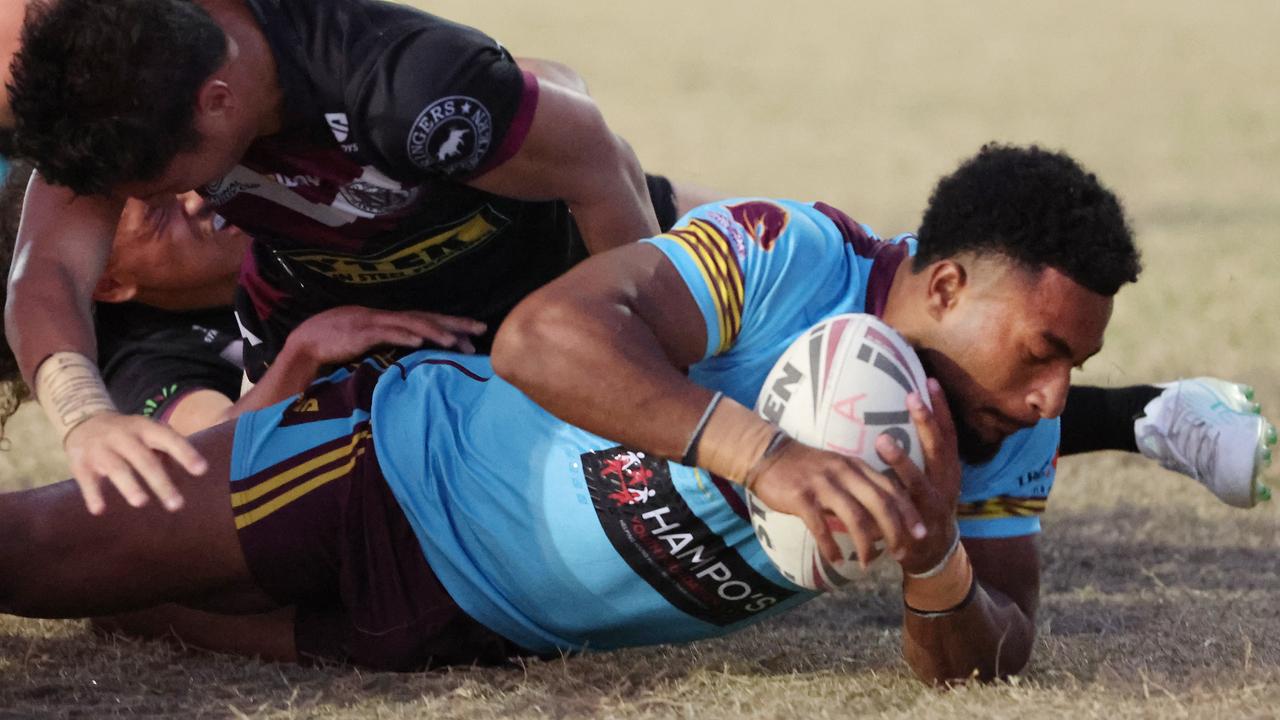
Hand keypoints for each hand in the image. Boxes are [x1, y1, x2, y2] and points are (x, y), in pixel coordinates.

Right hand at [63, 411, 207, 514]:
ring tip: (141, 502)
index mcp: (145, 428)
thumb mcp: (147, 432)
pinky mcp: (80, 462)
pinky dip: (92, 494)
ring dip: (129, 486)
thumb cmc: (127, 434)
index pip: (169, 439)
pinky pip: (86, 479)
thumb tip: (188, 469)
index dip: (185, 453)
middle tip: (176, 505)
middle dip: (161, 482)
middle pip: (144, 459)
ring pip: (117, 468)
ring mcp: (101, 448)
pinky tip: (99, 510)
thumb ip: (166, 448)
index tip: (201, 470)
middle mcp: (124, 436)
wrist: (83, 421)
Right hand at [286, 307, 486, 363]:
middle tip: (482, 328)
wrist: (306, 342)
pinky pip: (388, 332)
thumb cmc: (335, 346)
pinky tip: (421, 340)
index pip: (427, 320)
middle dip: (456, 323)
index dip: (451, 325)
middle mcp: (387, 317)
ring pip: (413, 324)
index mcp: (390, 321)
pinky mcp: (362, 332)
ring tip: (457, 339)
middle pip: (428, 318)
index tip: (475, 333)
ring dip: (436, 331)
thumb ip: (390, 347)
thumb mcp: (370, 345)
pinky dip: (405, 335)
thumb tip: (412, 357)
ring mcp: (375, 322)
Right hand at [749, 439, 926, 568]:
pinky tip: (835, 560)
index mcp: (855, 465)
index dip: (908, 512)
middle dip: (895, 531)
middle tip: (901, 554)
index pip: (891, 488)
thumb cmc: (803, 467)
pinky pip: (820, 526)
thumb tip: (879, 519)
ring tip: (868, 564)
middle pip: (880, 503)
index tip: (920, 534)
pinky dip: (830, 546)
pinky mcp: (801, 497)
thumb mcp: (837, 469)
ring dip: (866, 544)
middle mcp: (843, 472)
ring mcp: (822, 484)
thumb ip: (858, 488)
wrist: (766, 455)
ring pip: (855, 517)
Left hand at [875, 378, 963, 574]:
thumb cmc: (923, 505)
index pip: (947, 432)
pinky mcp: (919, 527)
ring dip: (902, 461)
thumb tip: (895, 414)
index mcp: (948, 468)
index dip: (941, 408)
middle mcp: (947, 483)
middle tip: (911, 397)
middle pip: (939, 449)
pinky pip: (905, 510)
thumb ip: (917, 452)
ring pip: (920, 481)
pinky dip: (892, 498)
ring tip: (882, 440)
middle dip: (926, 422)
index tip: (930, 380)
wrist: (933, 552)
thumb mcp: (928, 477)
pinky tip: (875, 487)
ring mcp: (934, 506)